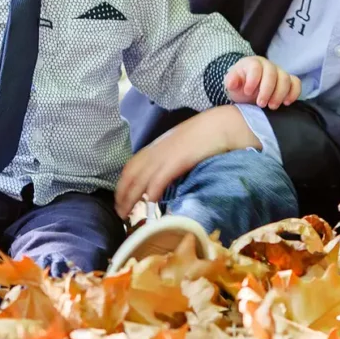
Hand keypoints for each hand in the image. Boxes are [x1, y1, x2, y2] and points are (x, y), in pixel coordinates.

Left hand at [115, 105, 259, 218]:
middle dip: (122, 194)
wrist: (220, 125)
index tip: (119, 198)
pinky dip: (153, 190)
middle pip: (131, 174)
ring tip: (126, 213)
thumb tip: (163, 182)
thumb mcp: (179, 148)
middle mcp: (157, 150)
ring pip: (141, 178)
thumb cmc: (203, 137)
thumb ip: (169, 162)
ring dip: (132, 197)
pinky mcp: (178, 160)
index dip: (122, 183)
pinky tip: (150, 202)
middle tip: (119, 212)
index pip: (131, 166)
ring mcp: (166, 155)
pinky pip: (160, 177)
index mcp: (156, 147)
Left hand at [225, 56, 301, 107]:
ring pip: (285, 79)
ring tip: (271, 106)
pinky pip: (296, 83)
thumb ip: (231, 81)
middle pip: (272, 73)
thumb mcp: (232, 84)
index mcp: (252, 63)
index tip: (248, 92)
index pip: (255, 67)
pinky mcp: (289, 81)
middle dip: (267, 90)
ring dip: (279, 94)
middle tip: (260, 104)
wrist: (248, 90)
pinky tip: (286, 103)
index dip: (253, 80)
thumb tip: (231, 83)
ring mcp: (280, 72)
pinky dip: (293, 93)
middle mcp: (268, 65)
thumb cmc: (240, 86)